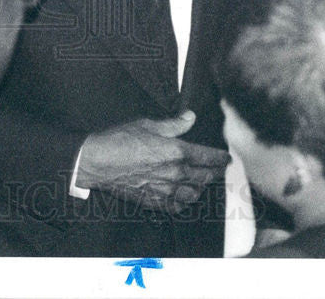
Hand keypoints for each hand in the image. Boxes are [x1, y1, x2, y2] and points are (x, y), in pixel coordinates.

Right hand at [75, 110, 230, 213]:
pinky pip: (178, 206)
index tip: (227, 159)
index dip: (221, 158)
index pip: (208, 158)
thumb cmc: (119, 140)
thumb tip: (190, 117)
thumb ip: (173, 124)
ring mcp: (165, 190)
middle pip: (205, 177)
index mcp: (176, 151)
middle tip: (218, 169)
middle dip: (214, 173)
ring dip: (201, 187)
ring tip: (202, 182)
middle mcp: (175, 173)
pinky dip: (184, 202)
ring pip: (194, 194)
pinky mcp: (154, 201)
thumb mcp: (147, 125)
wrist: (97, 162)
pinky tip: (183, 196)